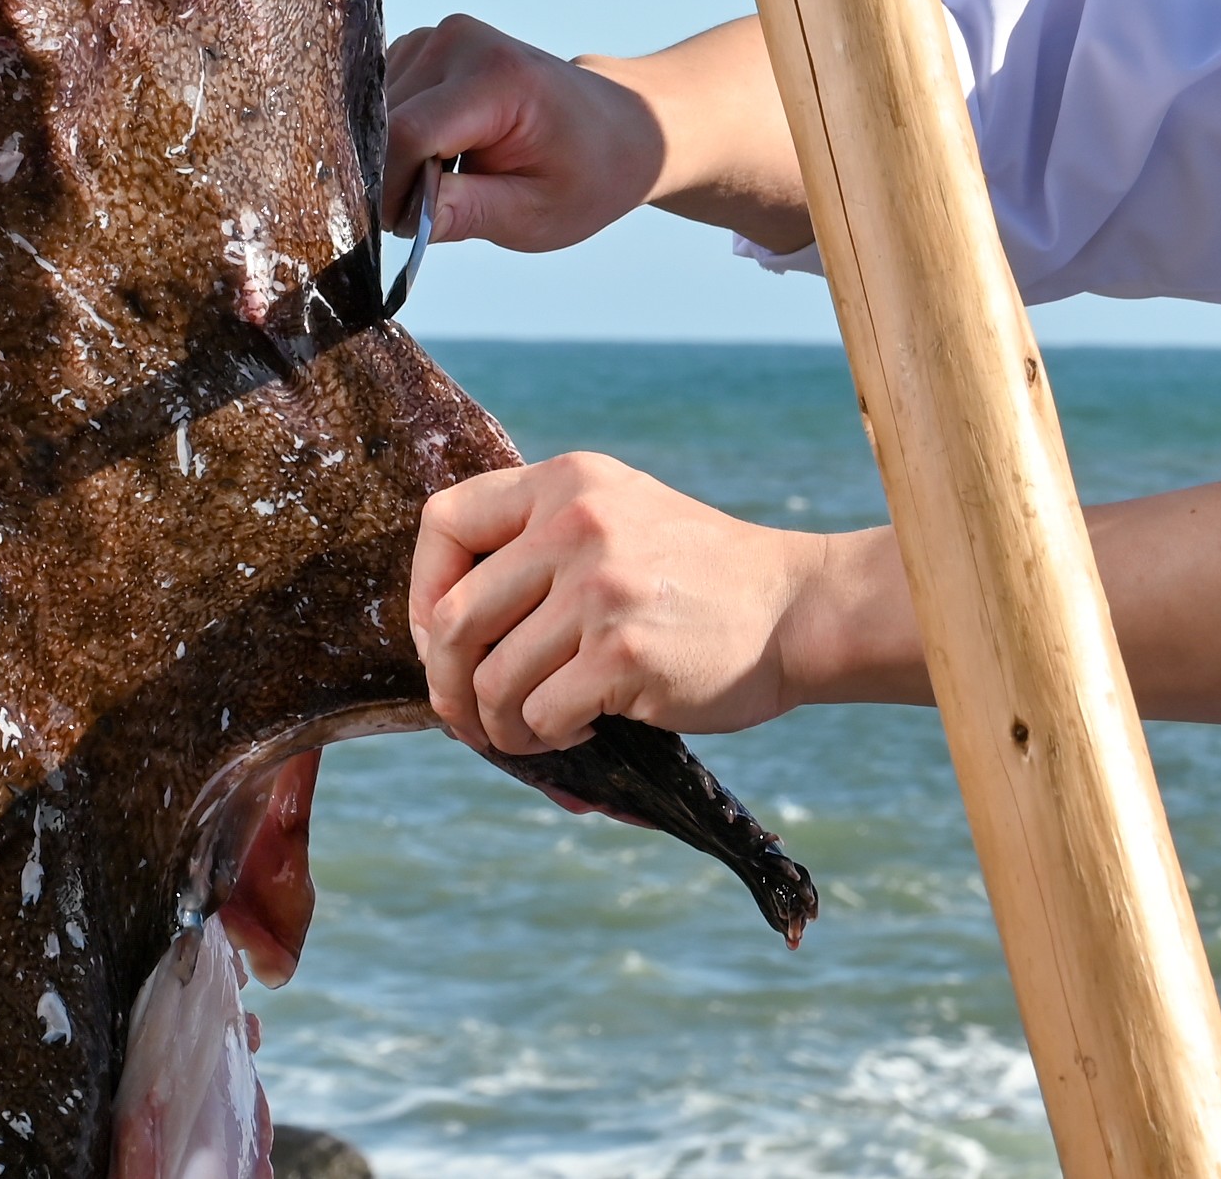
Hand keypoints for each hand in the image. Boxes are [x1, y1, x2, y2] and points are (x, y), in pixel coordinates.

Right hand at [384, 13, 815, 257]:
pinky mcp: (422, 44)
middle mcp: (459, 41)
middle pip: (383, 122)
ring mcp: (438, 36)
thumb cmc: (587, 173)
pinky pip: (380, 100)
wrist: (620, 126)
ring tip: (451, 177)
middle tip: (438, 211)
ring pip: (374, 113)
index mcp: (497, 78)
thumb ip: (465, 211)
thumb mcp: (536, 213)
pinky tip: (440, 151)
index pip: (406, 134)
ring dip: (393, 157)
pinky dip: (396, 136)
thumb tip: (397, 215)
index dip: (391, 189)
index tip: (406, 227)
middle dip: (393, 177)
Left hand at [408, 453, 872, 754]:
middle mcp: (574, 525)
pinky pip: (541, 715)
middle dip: (446, 684)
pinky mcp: (624, 656)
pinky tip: (583, 727)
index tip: (440, 637)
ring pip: (492, 680)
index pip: (443, 524)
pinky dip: (549, 737)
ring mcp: (600, 591)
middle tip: (465, 717)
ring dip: (498, 724)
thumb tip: (439, 625)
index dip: (422, 592)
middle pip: (453, 619)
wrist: (799, 609)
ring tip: (529, 729)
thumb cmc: (694, 577)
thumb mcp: (615, 514)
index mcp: (564, 482)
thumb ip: (536, 540)